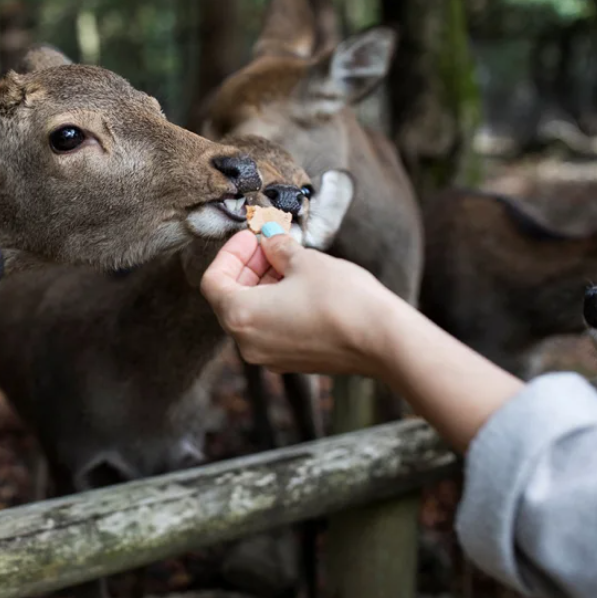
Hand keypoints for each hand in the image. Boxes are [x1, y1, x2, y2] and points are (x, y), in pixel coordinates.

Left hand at [199, 229, 403, 378]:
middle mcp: (248, 343)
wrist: (382, 340)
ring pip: (251, 314)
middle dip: (247, 267)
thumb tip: (269, 239)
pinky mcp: (291, 361)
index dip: (230, 253)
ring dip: (262, 284)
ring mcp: (269, 356)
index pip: (214, 281)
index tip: (251, 236)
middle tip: (269, 243)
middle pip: (229, 299)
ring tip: (288, 260)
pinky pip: (269, 329)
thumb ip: (278, 247)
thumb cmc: (342, 300)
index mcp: (241, 317)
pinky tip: (298, 284)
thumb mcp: (305, 261)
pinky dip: (275, 304)